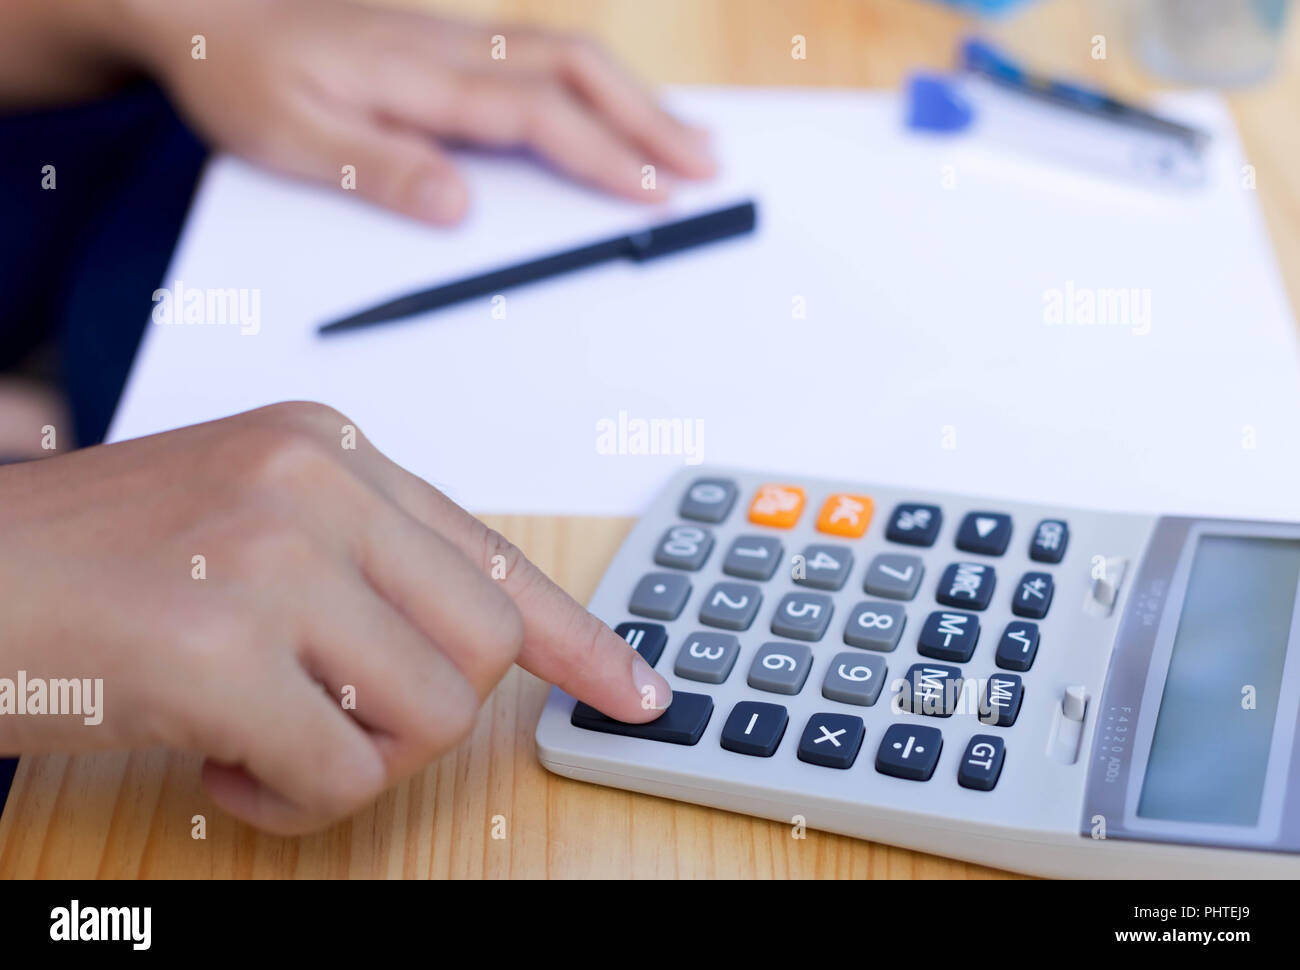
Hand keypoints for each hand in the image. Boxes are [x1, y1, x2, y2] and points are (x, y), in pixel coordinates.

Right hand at [0, 402, 671, 832]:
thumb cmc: (88, 567)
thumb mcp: (240, 524)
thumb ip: (359, 566)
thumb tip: (472, 647)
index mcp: (330, 448)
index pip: (492, 554)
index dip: (578, 636)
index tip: (636, 689)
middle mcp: (315, 483)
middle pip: (483, 648)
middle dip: (418, 717)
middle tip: (324, 719)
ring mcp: (270, 558)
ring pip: (430, 717)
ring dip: (349, 758)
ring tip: (252, 733)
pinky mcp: (222, 650)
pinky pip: (341, 777)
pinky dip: (283, 798)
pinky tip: (210, 756)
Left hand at [120, 0, 715, 221]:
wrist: (206, 13)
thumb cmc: (242, 78)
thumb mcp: (289, 139)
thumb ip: (377, 171)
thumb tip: (459, 207)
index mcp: (418, 74)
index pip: (534, 114)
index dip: (601, 153)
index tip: (652, 191)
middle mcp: (451, 47)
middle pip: (576, 70)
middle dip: (649, 118)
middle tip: (707, 164)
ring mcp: (456, 39)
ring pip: (569, 55)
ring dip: (636, 96)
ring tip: (688, 139)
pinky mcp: (452, 45)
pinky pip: (545, 54)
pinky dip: (600, 83)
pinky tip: (618, 108)